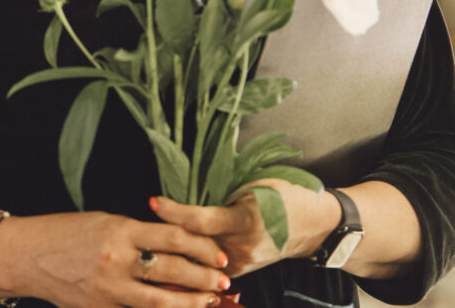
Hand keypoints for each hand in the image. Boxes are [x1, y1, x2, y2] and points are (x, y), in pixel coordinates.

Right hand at [0, 210, 232, 307]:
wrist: (29, 255)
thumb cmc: (65, 232)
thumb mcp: (104, 222)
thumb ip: (135, 235)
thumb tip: (169, 247)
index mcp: (121, 230)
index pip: (173, 237)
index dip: (201, 246)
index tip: (218, 252)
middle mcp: (119, 260)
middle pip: (173, 270)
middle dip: (203, 277)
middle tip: (224, 280)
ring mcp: (110, 290)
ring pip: (160, 301)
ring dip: (189, 302)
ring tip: (209, 301)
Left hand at [151, 182, 336, 276]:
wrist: (315, 226)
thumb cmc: (285, 195)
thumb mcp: (255, 184)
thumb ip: (224, 189)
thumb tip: (191, 181)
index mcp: (245, 221)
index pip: (201, 221)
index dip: (175, 212)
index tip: (154, 201)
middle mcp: (240, 249)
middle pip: (194, 247)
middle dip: (166, 238)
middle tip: (139, 227)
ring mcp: (240, 265)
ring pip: (198, 262)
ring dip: (173, 253)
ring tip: (144, 244)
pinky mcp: (239, 272)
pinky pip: (207, 271)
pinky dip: (187, 264)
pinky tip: (166, 259)